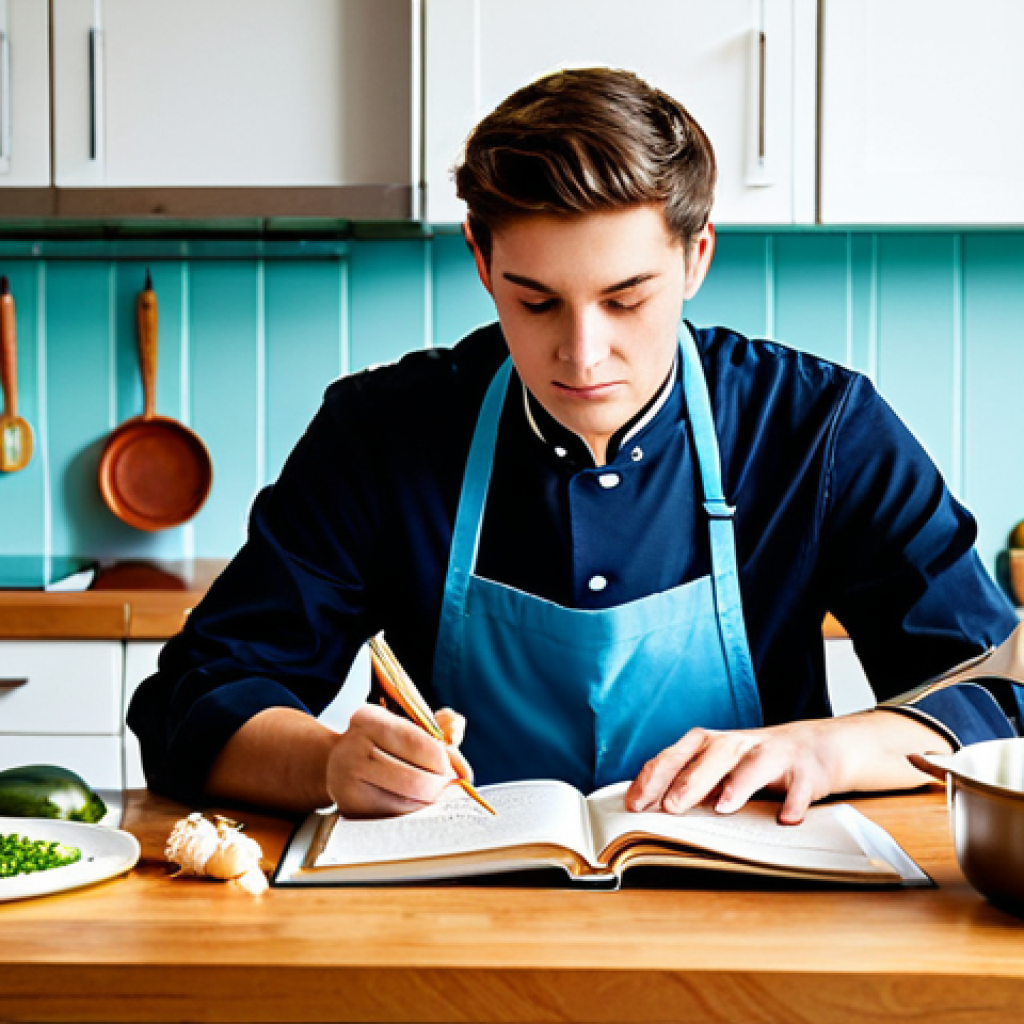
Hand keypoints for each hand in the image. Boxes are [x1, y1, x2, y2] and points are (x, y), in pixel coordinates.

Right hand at [326, 704, 471, 817]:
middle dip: (440, 786)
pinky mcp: (350, 808)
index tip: (452, 766)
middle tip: (448, 784)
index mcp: (369, 720)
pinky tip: (415, 802)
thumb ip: (438, 728)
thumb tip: (458, 736)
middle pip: (414, 779)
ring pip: (407, 802)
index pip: (417, 743)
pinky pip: (394, 816)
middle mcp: (352, 749)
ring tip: (434, 792)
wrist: (339, 763)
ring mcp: (346, 782)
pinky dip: (412, 811)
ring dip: (429, 801)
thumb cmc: (382, 742)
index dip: (443, 759)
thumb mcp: (405, 725)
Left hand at [624, 711, 952, 824]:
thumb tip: (644, 805)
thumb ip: (686, 781)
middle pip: (712, 756)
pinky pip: (802, 786)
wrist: (817, 746)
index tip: (635, 804)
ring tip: (723, 807)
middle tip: (670, 808)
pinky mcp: (807, 770)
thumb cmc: (755, 762)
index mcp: (712, 744)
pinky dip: (796, 801)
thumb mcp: (718, 767)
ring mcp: (775, 754)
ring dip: (739, 784)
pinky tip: (787, 819)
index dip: (655, 777)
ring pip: (754, 764)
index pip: (677, 754)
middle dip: (690, 781)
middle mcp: (740, 744)